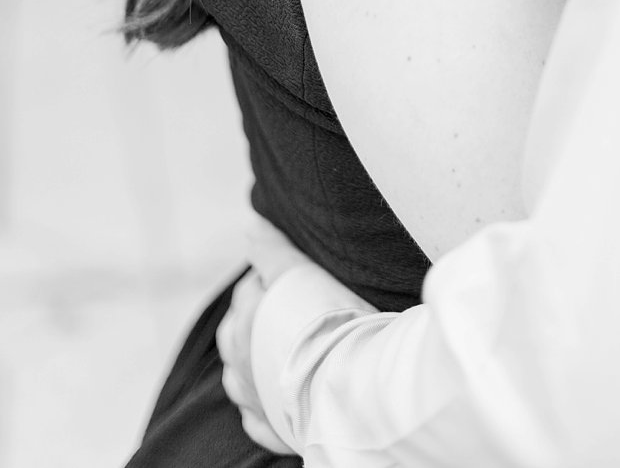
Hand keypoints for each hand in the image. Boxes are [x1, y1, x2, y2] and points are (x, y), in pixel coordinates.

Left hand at [218, 217, 313, 452]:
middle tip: (289, 308)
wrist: (350, 386)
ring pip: (239, 379)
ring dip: (252, 364)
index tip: (293, 272)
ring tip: (278, 353)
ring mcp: (256, 400)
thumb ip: (272, 250)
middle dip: (253, 318)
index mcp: (245, 325)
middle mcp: (241, 364)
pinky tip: (279, 400)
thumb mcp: (299, 276)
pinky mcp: (276, 430)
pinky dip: (265, 407)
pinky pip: (259, 421)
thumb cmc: (327, 327)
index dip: (270, 277)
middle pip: (236, 334)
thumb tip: (250, 224)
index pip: (249, 290)